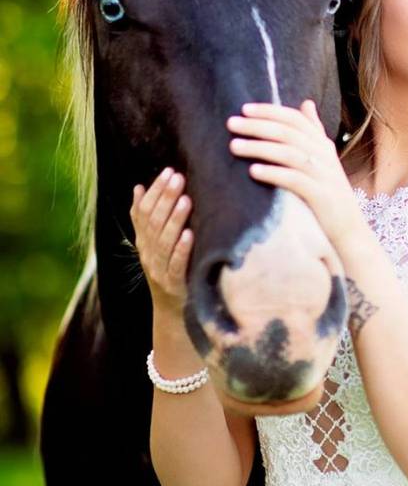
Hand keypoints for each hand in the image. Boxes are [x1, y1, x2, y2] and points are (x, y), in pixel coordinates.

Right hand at [130, 167, 193, 315]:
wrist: (172, 313)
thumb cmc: (168, 271)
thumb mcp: (155, 245)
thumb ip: (145, 219)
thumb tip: (138, 187)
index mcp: (143, 241)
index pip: (143, 211)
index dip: (155, 191)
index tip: (168, 172)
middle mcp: (147, 253)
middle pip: (154, 222)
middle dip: (166, 198)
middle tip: (179, 178)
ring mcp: (159, 269)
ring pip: (164, 241)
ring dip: (175, 219)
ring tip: (186, 200)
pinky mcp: (173, 284)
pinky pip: (176, 265)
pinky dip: (182, 249)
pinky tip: (190, 234)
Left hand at [227, 100, 365, 249]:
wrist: (350, 230)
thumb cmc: (330, 195)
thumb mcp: (324, 160)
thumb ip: (314, 132)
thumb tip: (306, 103)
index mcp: (323, 145)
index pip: (296, 119)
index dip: (270, 111)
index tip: (244, 109)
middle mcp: (325, 156)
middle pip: (289, 133)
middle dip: (258, 126)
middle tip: (231, 124)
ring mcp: (324, 176)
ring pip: (290, 154)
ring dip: (260, 148)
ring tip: (234, 146)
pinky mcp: (321, 196)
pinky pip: (295, 180)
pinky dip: (274, 174)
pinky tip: (254, 172)